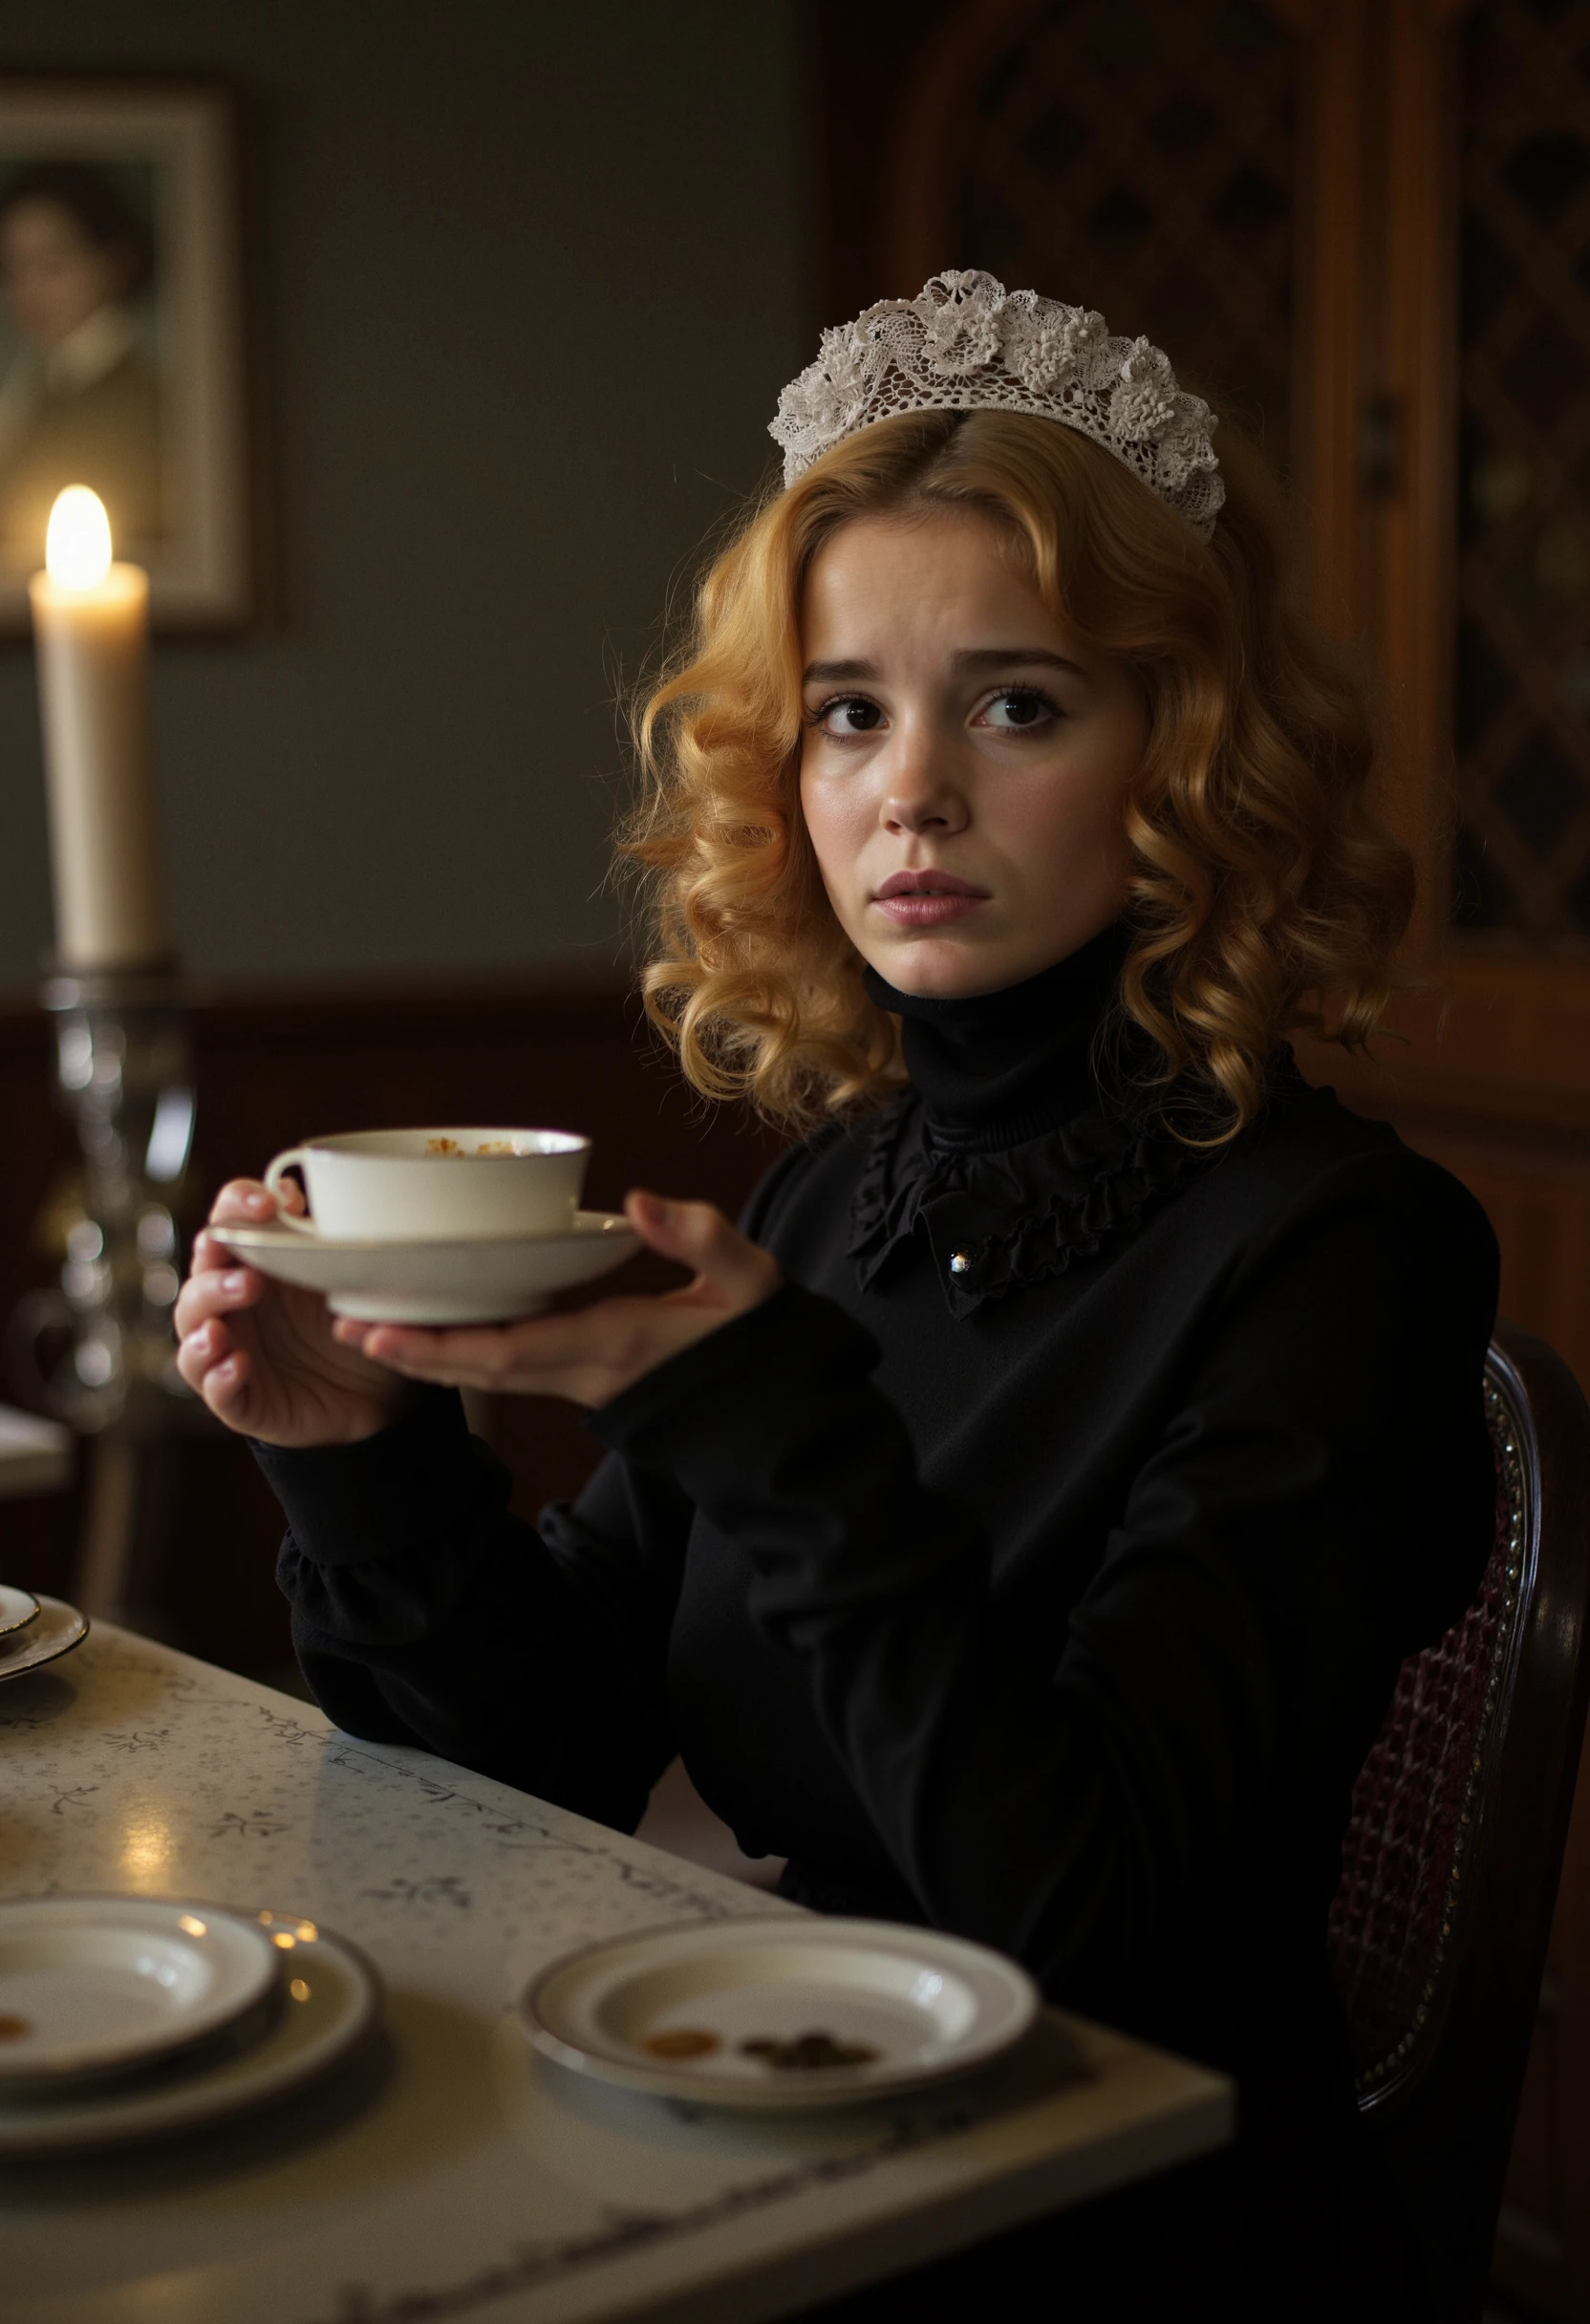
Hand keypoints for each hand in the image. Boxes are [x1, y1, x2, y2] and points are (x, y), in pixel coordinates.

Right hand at [175, 1180, 414, 1446]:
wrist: (371, 1395)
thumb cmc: (346, 1325)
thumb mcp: (343, 1278)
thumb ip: (314, 1237)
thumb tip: (287, 1186)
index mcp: (252, 1262)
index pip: (226, 1221)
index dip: (236, 1206)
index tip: (266, 1204)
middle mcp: (229, 1301)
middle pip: (200, 1273)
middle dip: (217, 1275)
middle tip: (252, 1282)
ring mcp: (227, 1348)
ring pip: (191, 1326)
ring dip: (206, 1322)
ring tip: (222, 1331)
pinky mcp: (235, 1397)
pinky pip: (213, 1386)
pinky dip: (219, 1375)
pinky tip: (237, 1365)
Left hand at [329, 1190, 779, 1407]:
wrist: (778, 1415)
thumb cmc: (762, 1344)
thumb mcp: (749, 1281)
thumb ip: (701, 1236)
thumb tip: (640, 1201)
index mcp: (612, 1346)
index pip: (508, 1352)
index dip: (438, 1346)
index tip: (377, 1333)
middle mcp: (584, 1374)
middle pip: (479, 1372)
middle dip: (412, 1355)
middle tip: (344, 1332)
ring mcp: (584, 1384)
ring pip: (490, 1375)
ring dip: (431, 1357)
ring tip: (369, 1331)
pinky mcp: (588, 1378)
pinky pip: (512, 1370)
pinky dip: (467, 1354)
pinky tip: (438, 1330)